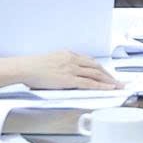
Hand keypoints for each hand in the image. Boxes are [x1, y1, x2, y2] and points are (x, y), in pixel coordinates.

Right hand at [0, 50, 118, 92]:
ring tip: (117, 85)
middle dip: (108, 74)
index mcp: (68, 54)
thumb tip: (65, 73)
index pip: (89, 61)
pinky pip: (89, 83)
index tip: (107, 73)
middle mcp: (72, 60)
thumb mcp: (50, 61)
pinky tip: (108, 88)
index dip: (100, 68)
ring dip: (109, 80)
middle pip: (96, 67)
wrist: (24, 68)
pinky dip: (101, 86)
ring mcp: (71, 69)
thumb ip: (61, 65)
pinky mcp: (69, 79)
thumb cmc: (32, 67)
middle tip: (118, 80)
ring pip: (96, 74)